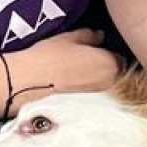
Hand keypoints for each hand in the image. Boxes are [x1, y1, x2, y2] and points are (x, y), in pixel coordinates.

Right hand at [2, 28, 121, 112]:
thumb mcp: (70, 38)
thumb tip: (99, 36)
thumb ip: (90, 36)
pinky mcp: (86, 110)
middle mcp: (110, 84)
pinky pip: (91, 98)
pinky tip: (70, 87)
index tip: (95, 52)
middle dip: (104, 70)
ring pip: (103, 88)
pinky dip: (85, 93)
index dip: (107, 54)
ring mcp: (98, 100)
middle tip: (84, 63)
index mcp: (111, 64)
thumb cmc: (49, 57)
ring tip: (75, 75)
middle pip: (113, 76)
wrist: (27, 82)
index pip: (119, 58)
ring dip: (95, 82)